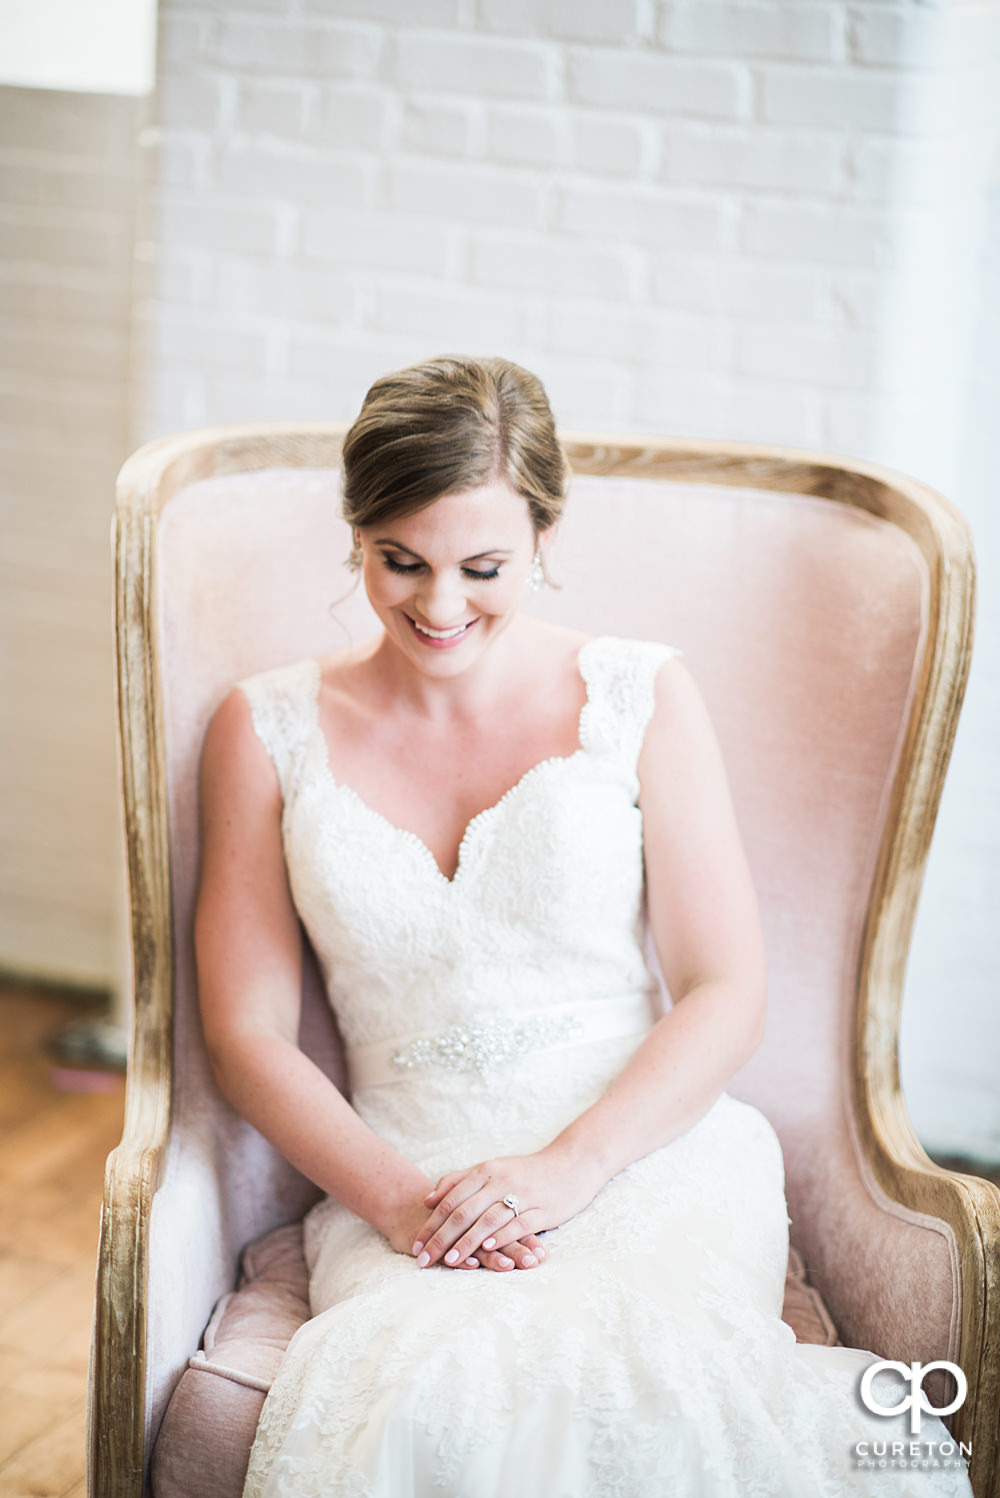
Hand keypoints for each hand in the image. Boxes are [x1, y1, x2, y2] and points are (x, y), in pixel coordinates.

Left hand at [411, 1148, 603, 1269]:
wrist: (572, 1163)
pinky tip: (487, 1251)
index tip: (416, 1245)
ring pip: (487, 1220)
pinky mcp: (541, 1209)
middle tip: (424, 1260)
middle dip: (441, 1238)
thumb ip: (459, 1180)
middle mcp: (500, 1180)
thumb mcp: (492, 1168)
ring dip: (466, 1242)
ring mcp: (521, 1194)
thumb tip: (428, 1198)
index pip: (450, 1199)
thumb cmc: (527, 1171)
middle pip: (463, 1212)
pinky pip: (517, 1224)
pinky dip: (500, 1237)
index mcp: (485, 1170)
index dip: (432, 1223)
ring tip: (449, 1261)